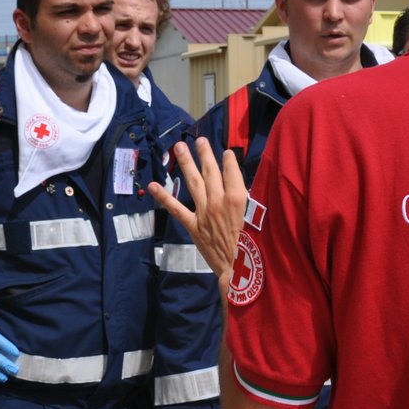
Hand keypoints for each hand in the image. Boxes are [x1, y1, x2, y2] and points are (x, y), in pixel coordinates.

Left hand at [148, 138, 246, 293]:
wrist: (238, 269)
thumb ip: (245, 201)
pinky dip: (164, 197)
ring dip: (186, 164)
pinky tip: (153, 185)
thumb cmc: (251, 245)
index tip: (226, 152)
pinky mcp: (192, 225)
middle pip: (211, 172)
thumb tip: (238, 185)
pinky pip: (176, 208)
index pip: (232, 172)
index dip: (228, 160)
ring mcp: (204, 212)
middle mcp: (219, 202)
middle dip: (205, 154)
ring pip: (193, 183)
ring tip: (179, 147)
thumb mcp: (255, 218)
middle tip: (200, 140)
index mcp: (237, 199)